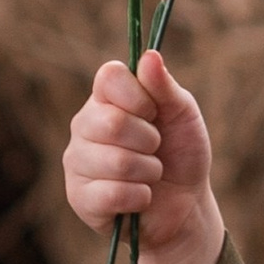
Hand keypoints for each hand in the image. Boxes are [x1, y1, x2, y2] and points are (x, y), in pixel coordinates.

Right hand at [61, 49, 222, 263]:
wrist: (186, 206)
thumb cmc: (182, 154)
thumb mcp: (183, 115)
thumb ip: (165, 87)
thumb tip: (150, 56)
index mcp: (106, 98)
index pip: (108, 77)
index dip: (138, 95)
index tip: (154, 112)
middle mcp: (84, 125)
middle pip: (110, 121)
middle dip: (148, 140)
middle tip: (156, 148)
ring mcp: (77, 162)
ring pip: (114, 161)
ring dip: (148, 172)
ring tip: (151, 175)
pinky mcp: (79, 198)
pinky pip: (110, 194)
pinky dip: (139, 198)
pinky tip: (141, 198)